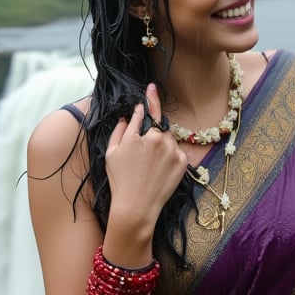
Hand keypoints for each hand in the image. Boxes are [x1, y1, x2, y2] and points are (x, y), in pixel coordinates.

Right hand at [105, 84, 187, 227]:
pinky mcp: (183, 162)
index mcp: (140, 134)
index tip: (152, 87)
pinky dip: (170, 157)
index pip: (147, 110)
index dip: (150, 98)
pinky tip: (159, 171)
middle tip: (143, 155)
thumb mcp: (112, 153)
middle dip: (153, 135)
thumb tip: (126, 116)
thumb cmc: (120, 180)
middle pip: (159, 128)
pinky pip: (177, 152)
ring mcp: (173, 150)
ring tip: (150, 168)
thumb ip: (120, 130)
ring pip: (168, 140)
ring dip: (162, 147)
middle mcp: (158, 139)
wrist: (136, 207)